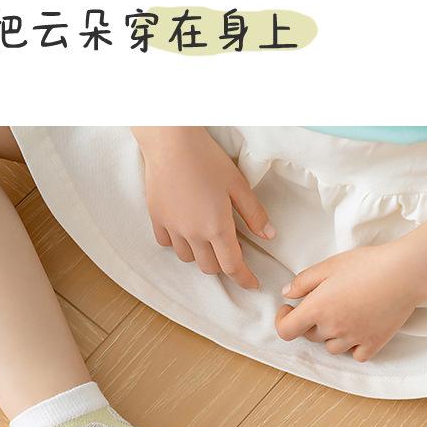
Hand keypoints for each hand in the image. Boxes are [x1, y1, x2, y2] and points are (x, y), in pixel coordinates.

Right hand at [133, 127, 274, 288]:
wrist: (170, 142)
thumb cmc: (206, 158)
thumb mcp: (237, 184)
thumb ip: (253, 213)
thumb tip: (268, 235)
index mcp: (217, 227)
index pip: (232, 266)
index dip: (244, 279)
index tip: (252, 284)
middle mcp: (193, 234)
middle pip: (209, 267)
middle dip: (222, 265)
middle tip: (230, 251)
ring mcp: (173, 228)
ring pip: (187, 258)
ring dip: (200, 254)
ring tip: (206, 238)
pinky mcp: (157, 219)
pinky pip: (167, 243)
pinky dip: (178, 243)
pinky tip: (185, 229)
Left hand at [275, 244, 419, 360]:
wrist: (406, 273)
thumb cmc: (368, 264)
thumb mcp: (329, 265)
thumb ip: (303, 281)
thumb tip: (287, 294)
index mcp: (317, 309)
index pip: (286, 331)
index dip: (282, 320)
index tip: (288, 309)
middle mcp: (333, 328)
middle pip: (310, 336)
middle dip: (311, 322)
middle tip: (324, 302)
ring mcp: (354, 339)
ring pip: (332, 348)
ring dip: (332, 335)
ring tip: (345, 314)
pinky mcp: (374, 344)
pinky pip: (356, 355)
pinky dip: (354, 346)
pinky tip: (360, 329)